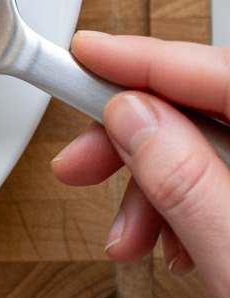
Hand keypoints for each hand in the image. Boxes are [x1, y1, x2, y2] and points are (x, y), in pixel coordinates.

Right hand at [51, 32, 229, 297]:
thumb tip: (134, 117)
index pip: (225, 74)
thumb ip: (187, 181)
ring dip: (157, 185)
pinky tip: (171, 241)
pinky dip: (187, 207)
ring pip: (215, 150)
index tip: (87, 55)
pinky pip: (228, 182)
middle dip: (138, 138)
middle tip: (82, 161)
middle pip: (215, 110)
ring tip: (130, 235)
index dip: (148, 60)